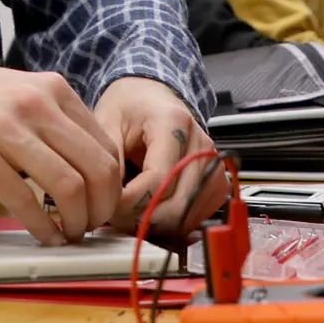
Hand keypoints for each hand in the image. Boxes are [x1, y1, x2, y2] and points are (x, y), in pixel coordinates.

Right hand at [0, 56, 123, 244]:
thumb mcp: (16, 92)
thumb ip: (51, 120)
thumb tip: (87, 168)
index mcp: (51, 88)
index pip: (105, 145)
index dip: (111, 187)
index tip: (102, 207)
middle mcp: (34, 103)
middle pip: (96, 168)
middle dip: (101, 209)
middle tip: (90, 227)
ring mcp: (4, 127)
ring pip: (68, 186)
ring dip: (76, 222)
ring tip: (68, 234)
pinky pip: (24, 200)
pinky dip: (42, 227)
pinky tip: (42, 235)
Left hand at [94, 77, 228, 236]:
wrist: (150, 98)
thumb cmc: (129, 109)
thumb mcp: (107, 123)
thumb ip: (108, 162)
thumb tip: (108, 202)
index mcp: (175, 123)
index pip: (159, 178)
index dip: (131, 201)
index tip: (108, 205)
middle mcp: (202, 145)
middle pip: (178, 203)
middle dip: (142, 217)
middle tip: (115, 215)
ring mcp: (213, 166)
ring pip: (187, 216)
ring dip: (156, 224)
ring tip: (128, 213)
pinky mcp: (216, 184)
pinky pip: (196, 217)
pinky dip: (171, 223)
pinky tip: (148, 212)